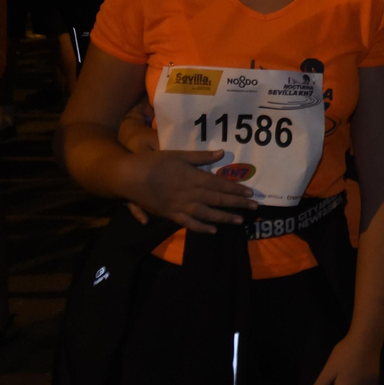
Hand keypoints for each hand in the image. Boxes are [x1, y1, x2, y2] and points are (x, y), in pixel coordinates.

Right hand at [116, 148, 255, 232]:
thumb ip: (201, 157)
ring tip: (239, 221)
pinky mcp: (170, 215)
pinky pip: (189, 223)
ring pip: (207, 214)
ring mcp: (181, 206)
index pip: (220, 184)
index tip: (250, 193)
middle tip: (254, 208)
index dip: (236, 189)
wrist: (129, 177)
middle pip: (218, 199)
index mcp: (194, 177)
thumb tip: (222, 153)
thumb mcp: (178, 154)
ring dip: (224, 218)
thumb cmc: (154, 162)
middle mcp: (191, 193)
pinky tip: (213, 231)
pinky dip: (202, 228)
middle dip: (237, 204)